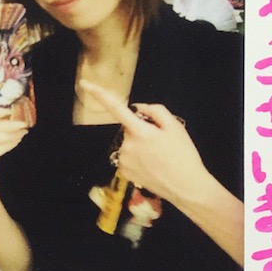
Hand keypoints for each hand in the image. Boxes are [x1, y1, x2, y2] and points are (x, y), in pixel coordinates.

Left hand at [79, 80, 208, 205]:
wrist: (186, 187)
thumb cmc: (184, 155)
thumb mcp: (176, 127)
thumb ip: (156, 111)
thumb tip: (138, 107)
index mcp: (140, 132)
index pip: (116, 108)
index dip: (99, 94)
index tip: (85, 83)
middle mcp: (127, 146)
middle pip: (129, 128)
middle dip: (141, 130)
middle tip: (161, 142)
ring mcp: (123, 160)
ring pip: (128, 143)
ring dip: (139, 145)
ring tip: (158, 156)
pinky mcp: (123, 172)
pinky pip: (127, 157)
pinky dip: (137, 157)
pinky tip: (151, 165)